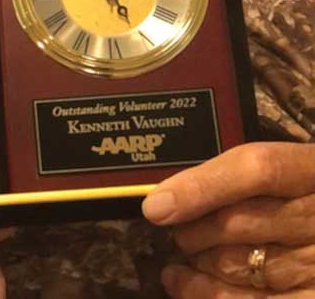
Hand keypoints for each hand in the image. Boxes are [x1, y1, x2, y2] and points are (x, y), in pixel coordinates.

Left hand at [142, 142, 314, 296]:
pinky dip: (213, 297)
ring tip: (178, 265)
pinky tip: (187, 288)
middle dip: (193, 230)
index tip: (156, 206)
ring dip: (198, 267)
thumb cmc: (309, 199)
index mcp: (313, 170)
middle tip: (175, 232)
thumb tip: (171, 195)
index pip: (258, 168)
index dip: (202, 186)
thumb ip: (247, 175)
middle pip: (239, 222)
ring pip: (240, 267)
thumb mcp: (296, 175)